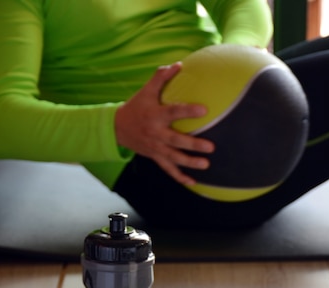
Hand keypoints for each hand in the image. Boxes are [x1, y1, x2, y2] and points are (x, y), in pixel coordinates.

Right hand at [114, 63, 214, 184]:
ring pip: (174, 158)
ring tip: (206, 165)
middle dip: (193, 145)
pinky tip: (193, 182)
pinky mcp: (155, 157)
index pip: (173, 112)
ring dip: (190, 163)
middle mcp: (156, 133)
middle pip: (176, 141)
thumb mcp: (146, 91)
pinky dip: (180, 177)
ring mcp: (156, 148)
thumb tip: (179, 64)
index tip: (204, 110)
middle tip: (211, 146)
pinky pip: (168, 169)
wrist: (118, 128)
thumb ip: (161, 77)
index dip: (188, 111)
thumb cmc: (137, 106)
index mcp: (155, 115)